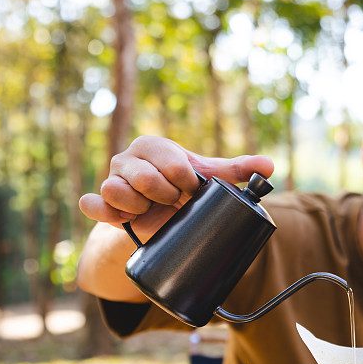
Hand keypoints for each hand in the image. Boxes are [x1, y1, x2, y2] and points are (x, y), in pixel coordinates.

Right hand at [79, 136, 274, 238]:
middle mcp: (128, 159)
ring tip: (153, 210)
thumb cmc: (184, 188)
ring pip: (118, 191)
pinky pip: (93, 204)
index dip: (187, 183)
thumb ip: (236, 170)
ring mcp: (112, 180)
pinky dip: (105, 211)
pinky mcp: (102, 203)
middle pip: (146, 179)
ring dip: (140, 207)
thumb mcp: (208, 177)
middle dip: (166, 196)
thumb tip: (269, 166)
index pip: (173, 164)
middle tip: (174, 202)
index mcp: (154, 146)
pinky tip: (120, 217)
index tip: (192, 190)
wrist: (161, 217)